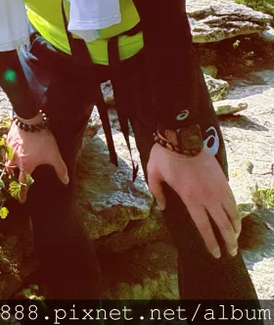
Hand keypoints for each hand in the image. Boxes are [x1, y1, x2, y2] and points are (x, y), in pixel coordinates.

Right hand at [4, 121, 69, 198]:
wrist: (29, 121)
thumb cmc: (41, 139)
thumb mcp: (54, 155)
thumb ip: (60, 169)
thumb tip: (66, 181)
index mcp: (26, 166)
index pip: (23, 183)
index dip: (22, 192)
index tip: (21, 199)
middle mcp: (16, 159)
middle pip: (11, 171)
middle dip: (13, 177)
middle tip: (15, 180)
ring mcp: (11, 148)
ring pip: (7, 160)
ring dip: (9, 164)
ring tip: (12, 165)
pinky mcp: (9, 139)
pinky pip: (6, 148)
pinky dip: (8, 151)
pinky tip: (12, 148)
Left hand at [146, 142, 241, 258]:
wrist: (183, 137)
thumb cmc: (166, 156)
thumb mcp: (154, 175)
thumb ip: (157, 193)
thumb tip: (162, 207)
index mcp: (191, 199)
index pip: (204, 227)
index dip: (211, 242)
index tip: (216, 254)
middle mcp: (207, 197)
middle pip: (222, 225)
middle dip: (229, 241)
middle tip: (232, 252)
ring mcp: (217, 188)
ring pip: (231, 213)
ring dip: (235, 227)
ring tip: (236, 237)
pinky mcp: (222, 179)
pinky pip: (232, 199)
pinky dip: (236, 211)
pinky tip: (235, 217)